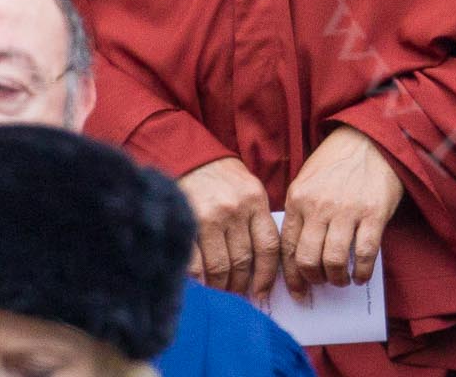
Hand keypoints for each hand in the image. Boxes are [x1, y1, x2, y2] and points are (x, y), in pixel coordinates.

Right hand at [177, 157, 280, 301]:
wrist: (193, 159)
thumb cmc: (225, 181)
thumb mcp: (250, 192)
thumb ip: (257, 222)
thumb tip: (261, 266)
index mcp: (255, 203)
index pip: (269, 247)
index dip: (267, 275)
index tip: (262, 293)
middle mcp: (235, 211)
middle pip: (243, 260)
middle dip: (241, 284)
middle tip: (237, 295)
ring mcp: (210, 218)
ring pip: (220, 266)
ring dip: (220, 286)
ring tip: (220, 293)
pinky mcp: (186, 223)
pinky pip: (194, 262)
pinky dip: (198, 280)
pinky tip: (200, 286)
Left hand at [280, 126, 404, 299]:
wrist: (370, 138)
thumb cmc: (337, 163)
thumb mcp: (307, 181)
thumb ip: (300, 213)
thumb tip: (298, 254)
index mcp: (298, 199)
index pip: (288, 250)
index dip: (292, 278)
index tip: (299, 292)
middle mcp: (319, 207)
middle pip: (308, 260)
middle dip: (315, 279)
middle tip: (323, 282)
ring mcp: (347, 210)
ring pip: (334, 261)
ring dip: (338, 278)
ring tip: (343, 279)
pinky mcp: (374, 212)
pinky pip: (365, 253)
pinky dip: (363, 271)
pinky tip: (362, 275)